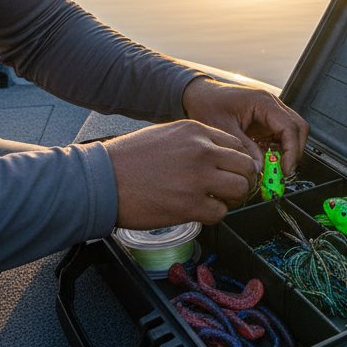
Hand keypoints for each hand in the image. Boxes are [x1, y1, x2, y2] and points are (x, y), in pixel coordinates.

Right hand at [102, 120, 257, 229]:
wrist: (101, 180)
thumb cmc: (127, 159)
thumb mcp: (165, 135)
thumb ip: (194, 141)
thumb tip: (216, 155)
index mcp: (196, 131)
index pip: (237, 145)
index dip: (237, 162)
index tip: (232, 172)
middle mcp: (202, 151)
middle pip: (246, 166)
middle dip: (242, 180)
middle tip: (231, 190)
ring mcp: (198, 178)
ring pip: (240, 189)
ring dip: (232, 199)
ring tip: (217, 201)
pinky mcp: (190, 205)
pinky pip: (220, 213)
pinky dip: (214, 215)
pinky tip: (200, 212)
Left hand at [181, 76, 309, 174]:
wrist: (199, 95)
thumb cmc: (208, 104)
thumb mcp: (223, 129)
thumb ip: (243, 148)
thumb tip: (260, 168)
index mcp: (263, 102)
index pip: (290, 127)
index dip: (291, 151)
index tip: (284, 170)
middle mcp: (272, 105)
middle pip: (299, 129)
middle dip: (294, 152)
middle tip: (282, 172)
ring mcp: (271, 113)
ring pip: (294, 133)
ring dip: (288, 152)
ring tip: (273, 168)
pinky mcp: (267, 121)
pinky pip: (282, 137)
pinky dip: (279, 151)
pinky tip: (266, 160)